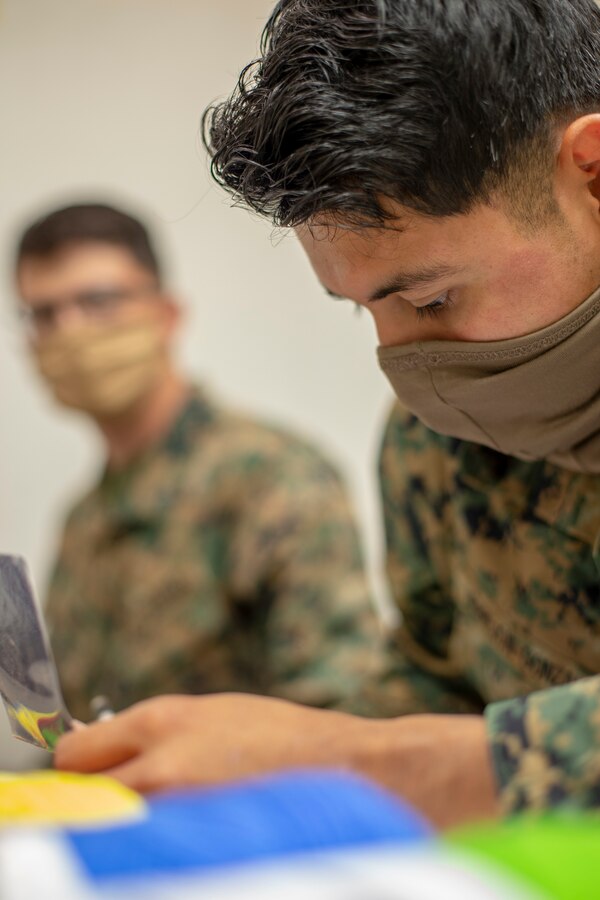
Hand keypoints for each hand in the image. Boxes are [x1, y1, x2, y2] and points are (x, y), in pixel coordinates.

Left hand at [54, 693, 498, 827]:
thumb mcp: (218, 715)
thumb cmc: (288, 739)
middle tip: (119, 805)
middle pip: (82, 794)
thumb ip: (162, 734)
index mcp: (163, 719)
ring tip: (161, 819)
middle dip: (91, 800)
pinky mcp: (201, 841)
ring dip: (124, 823)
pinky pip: (155, 845)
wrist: (351, 771)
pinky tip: (189, 832)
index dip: (76, 768)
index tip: (85, 779)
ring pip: (113, 826)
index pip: (75, 751)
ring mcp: (178, 808)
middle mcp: (159, 762)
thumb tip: (119, 758)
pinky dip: (157, 841)